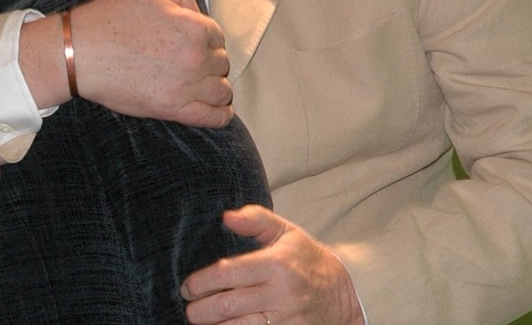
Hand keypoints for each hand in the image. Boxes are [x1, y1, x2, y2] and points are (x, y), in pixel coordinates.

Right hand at [53, 0, 232, 125]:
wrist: (80, 52)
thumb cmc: (110, 17)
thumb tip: (199, 10)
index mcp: (194, 28)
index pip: (217, 35)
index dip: (204, 35)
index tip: (191, 39)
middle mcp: (196, 59)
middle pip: (221, 62)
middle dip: (209, 59)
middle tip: (189, 58)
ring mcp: (186, 87)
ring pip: (222, 90)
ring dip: (215, 85)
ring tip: (201, 82)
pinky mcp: (172, 110)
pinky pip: (212, 117)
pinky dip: (220, 114)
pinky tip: (218, 110)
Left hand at [181, 206, 363, 324]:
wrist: (343, 294)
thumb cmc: (306, 259)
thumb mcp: (285, 233)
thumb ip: (255, 220)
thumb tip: (225, 217)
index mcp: (276, 264)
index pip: (227, 273)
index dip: (201, 282)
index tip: (187, 287)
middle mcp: (281, 293)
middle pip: (228, 305)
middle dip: (201, 310)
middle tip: (189, 308)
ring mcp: (286, 319)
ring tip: (202, 321)